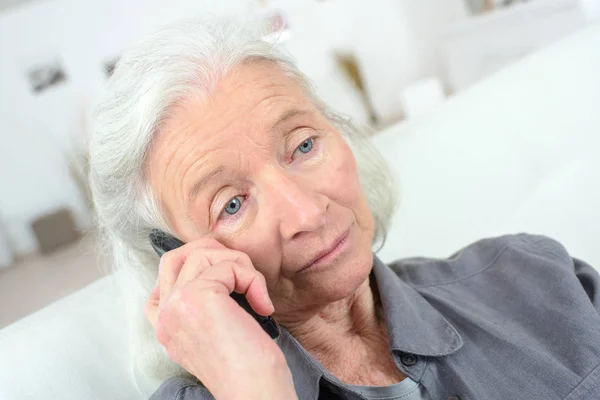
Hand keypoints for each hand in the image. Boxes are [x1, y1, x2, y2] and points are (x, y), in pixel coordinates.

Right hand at [145, 238, 296, 399]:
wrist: (254, 392)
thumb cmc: (246, 367)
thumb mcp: (214, 331)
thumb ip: (205, 304)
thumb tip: (225, 269)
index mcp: (166, 324)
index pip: (165, 275)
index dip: (199, 265)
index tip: (231, 283)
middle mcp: (165, 315)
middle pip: (178, 256)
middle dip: (215, 253)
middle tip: (242, 273)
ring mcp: (176, 304)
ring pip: (204, 254)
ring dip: (241, 266)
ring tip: (256, 293)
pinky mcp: (196, 297)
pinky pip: (229, 266)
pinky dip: (252, 279)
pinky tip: (263, 304)